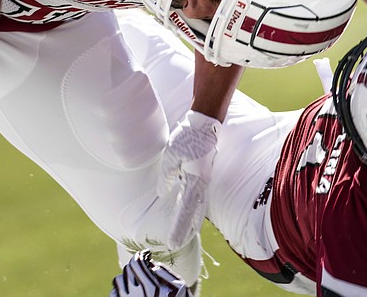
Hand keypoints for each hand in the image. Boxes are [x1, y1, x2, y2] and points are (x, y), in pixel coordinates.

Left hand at [110, 250, 191, 296]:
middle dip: (136, 264)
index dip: (141, 255)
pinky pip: (113, 293)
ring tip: (136, 279)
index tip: (146, 254)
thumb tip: (150, 264)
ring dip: (126, 276)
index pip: (137, 262)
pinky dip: (120, 289)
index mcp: (151, 287)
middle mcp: (137, 295)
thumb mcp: (178, 285)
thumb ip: (164, 271)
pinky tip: (130, 290)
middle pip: (128, 268)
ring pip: (118, 279)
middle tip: (143, 266)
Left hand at [157, 111, 218, 249]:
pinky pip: (198, 196)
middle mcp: (202, 183)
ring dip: (191, 221)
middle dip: (186, 230)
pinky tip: (189, 212)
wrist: (205, 123)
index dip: (178, 227)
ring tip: (184, 234)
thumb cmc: (187, 137)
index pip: (185, 210)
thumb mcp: (171, 154)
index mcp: (195, 180)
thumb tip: (161, 192)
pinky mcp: (202, 174)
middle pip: (195, 213)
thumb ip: (166, 175)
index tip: (172, 242)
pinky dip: (193, 208)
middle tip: (176, 244)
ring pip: (198, 206)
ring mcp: (204, 179)